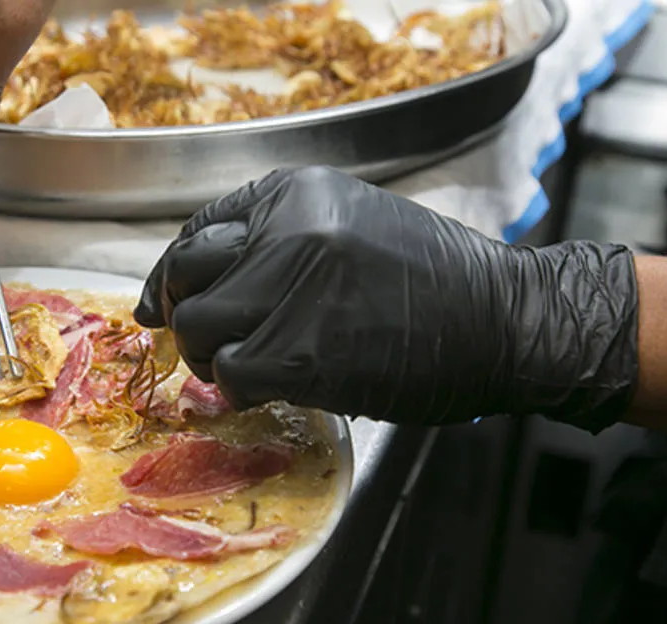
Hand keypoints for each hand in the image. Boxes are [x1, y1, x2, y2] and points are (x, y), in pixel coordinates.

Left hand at [135, 166, 639, 431]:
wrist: (504, 319)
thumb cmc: (430, 280)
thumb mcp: (349, 224)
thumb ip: (274, 242)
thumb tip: (181, 288)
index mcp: (295, 192)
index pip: (197, 230)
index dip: (172, 274)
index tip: (162, 302)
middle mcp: (285, 230)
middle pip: (186, 277)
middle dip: (186, 315)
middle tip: (210, 343)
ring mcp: (291, 290)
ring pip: (199, 329)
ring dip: (214, 357)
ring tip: (253, 365)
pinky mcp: (300, 353)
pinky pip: (231, 374)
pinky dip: (241, 389)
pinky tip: (275, 385)